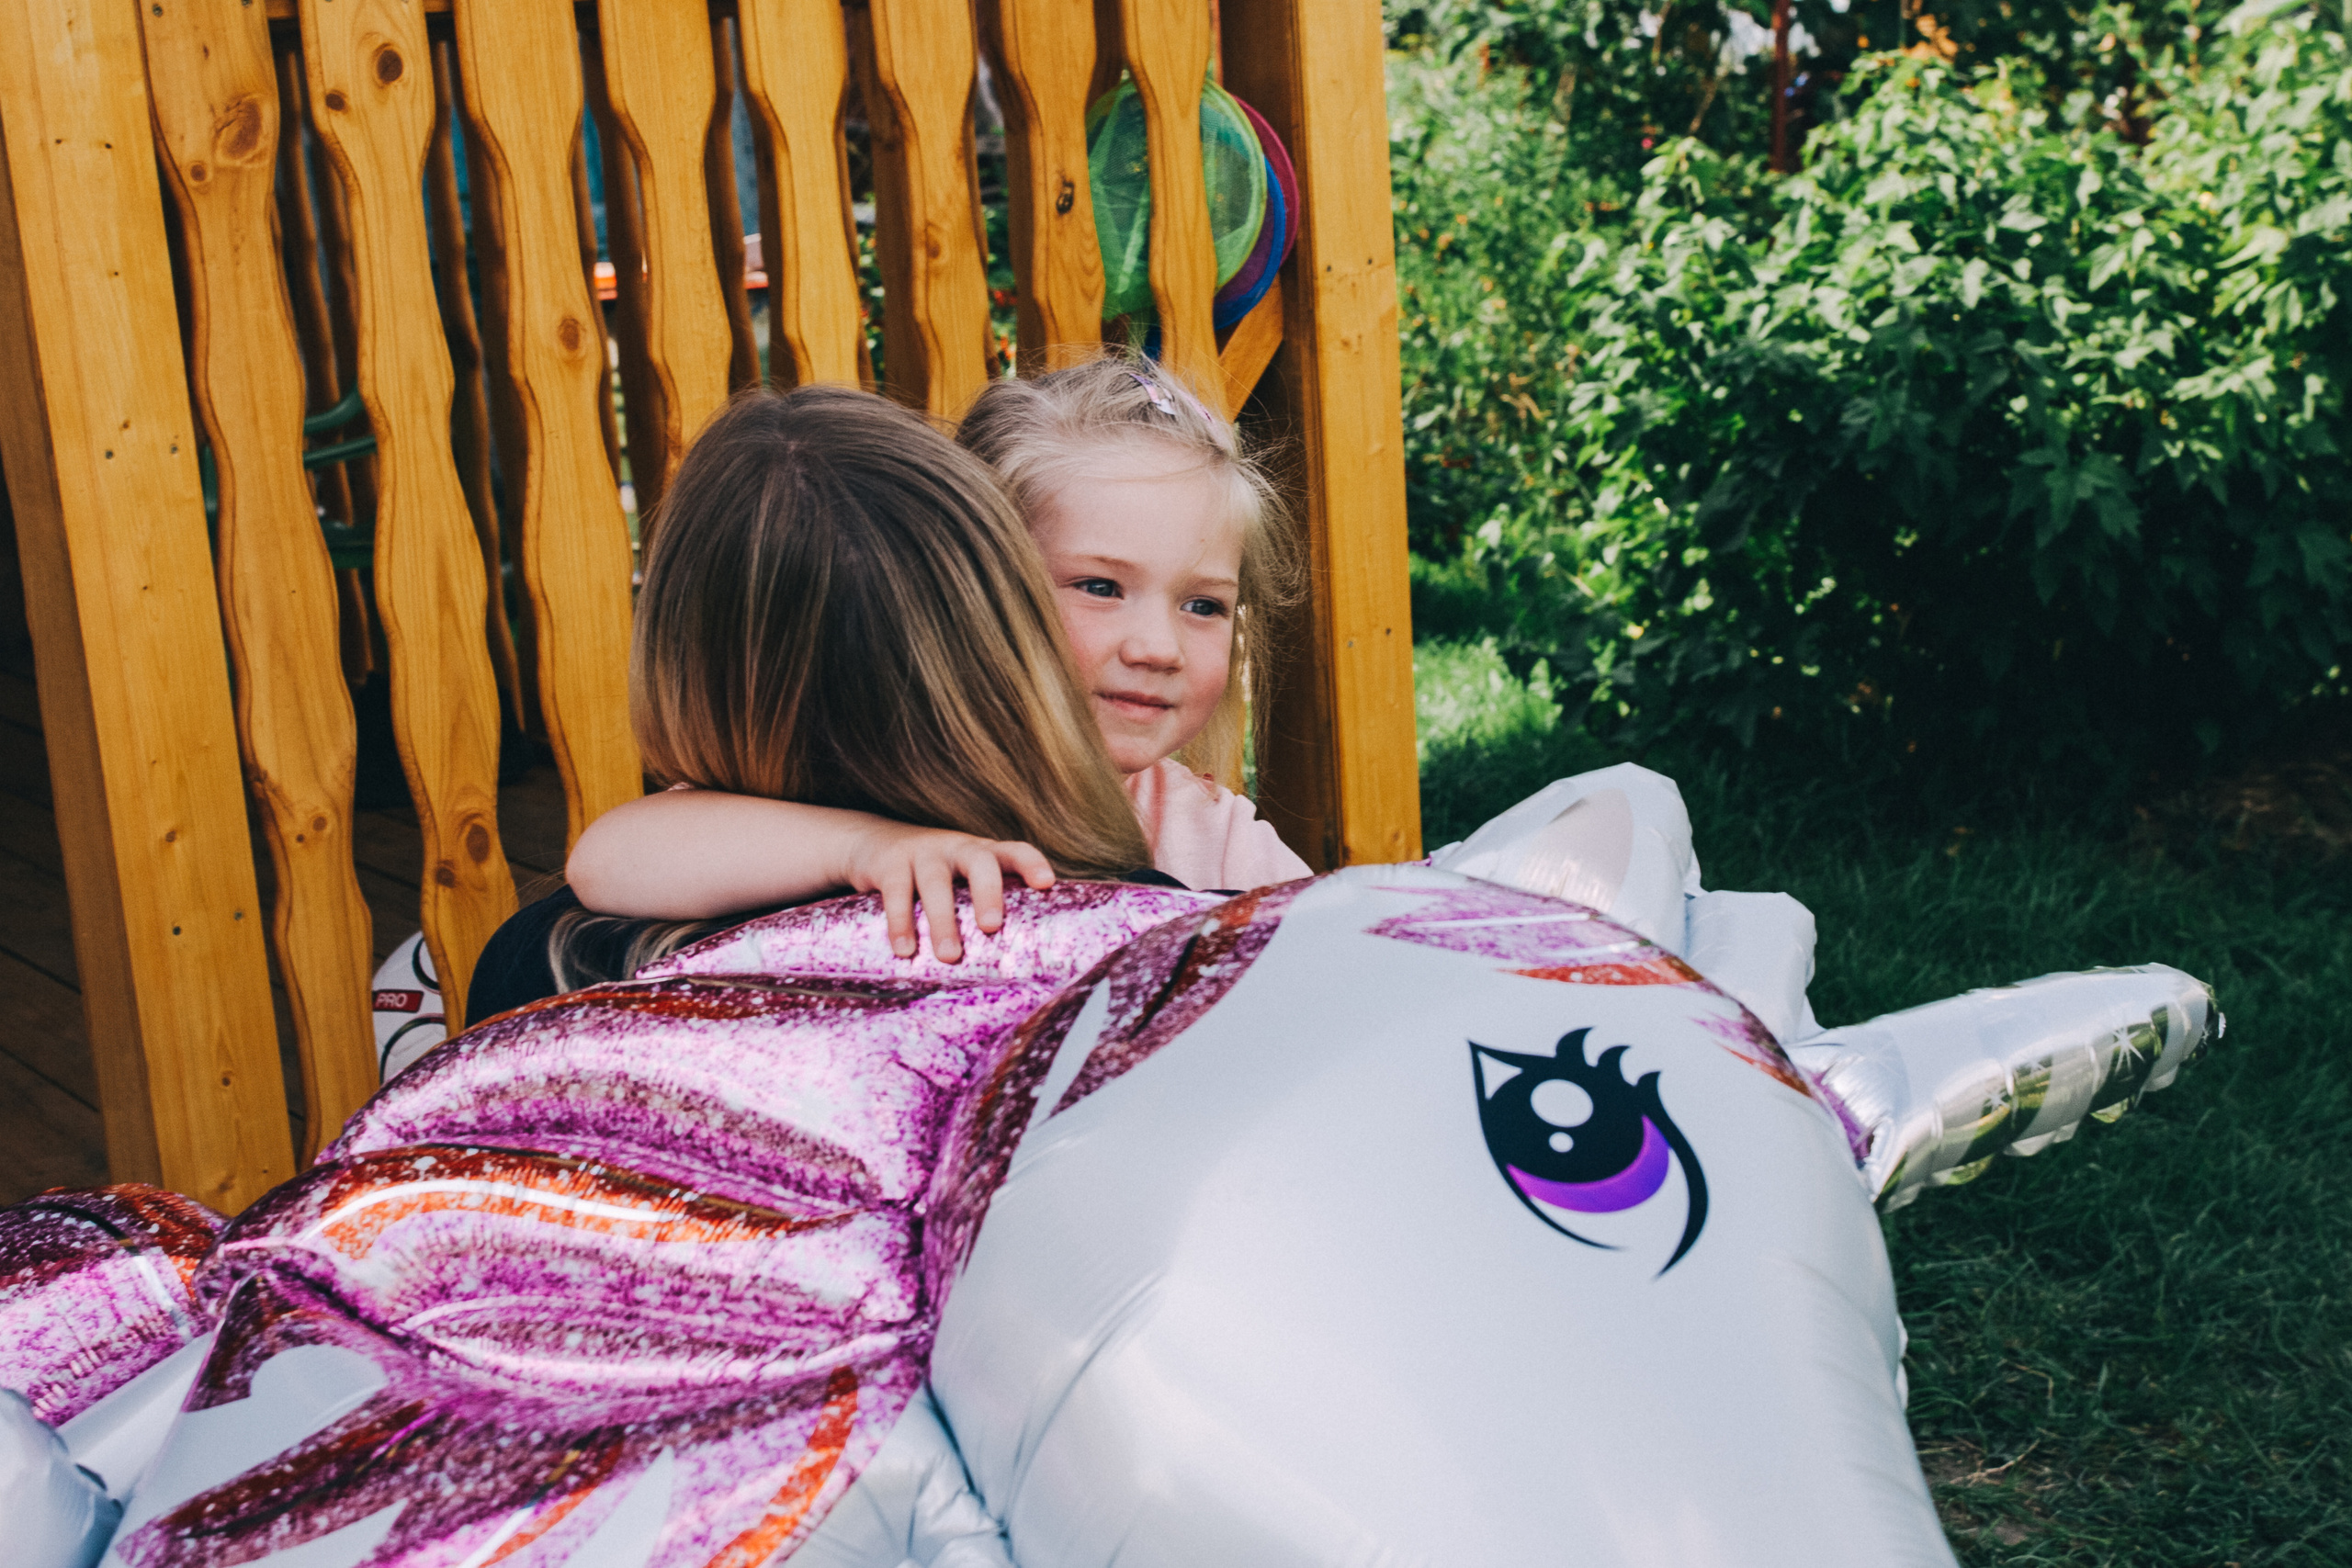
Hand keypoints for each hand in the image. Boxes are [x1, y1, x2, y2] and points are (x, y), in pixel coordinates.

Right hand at [840, 823, 1055, 961]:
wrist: (871, 842)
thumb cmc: (931, 873)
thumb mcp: (960, 878)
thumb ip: (983, 904)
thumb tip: (1016, 962)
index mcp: (981, 853)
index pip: (1013, 851)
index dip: (1031, 863)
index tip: (1046, 883)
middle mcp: (956, 848)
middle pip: (979, 862)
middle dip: (988, 892)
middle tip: (991, 926)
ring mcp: (922, 853)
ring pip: (935, 882)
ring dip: (942, 919)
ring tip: (949, 956)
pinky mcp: (889, 864)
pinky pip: (896, 892)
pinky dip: (900, 922)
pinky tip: (905, 950)